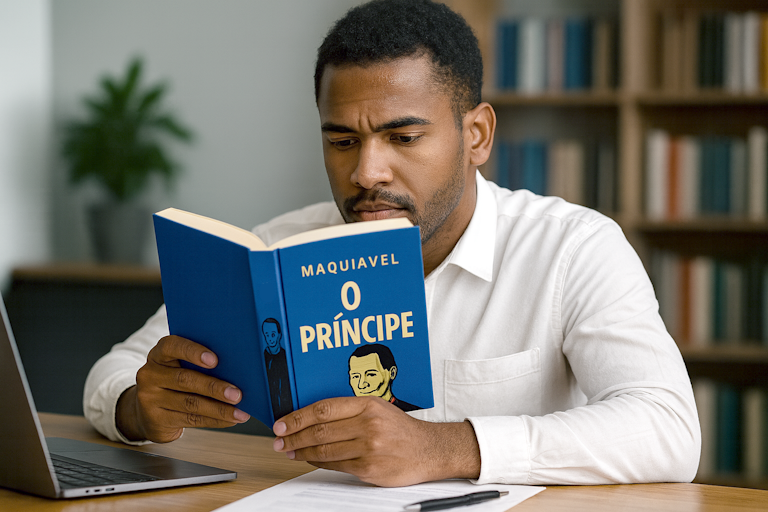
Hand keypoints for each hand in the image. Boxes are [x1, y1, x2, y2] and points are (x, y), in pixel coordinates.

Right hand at [116, 335, 249, 442]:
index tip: (215, 360)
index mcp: (159, 354)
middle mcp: (151, 374)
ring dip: (219, 409)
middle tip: (237, 394)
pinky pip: (190, 420)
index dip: (193, 352)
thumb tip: (236, 368)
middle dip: (214, 387)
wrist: (148, 410)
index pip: (172, 346)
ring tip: (239, 412)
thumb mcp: (180, 365)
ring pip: (190, 403)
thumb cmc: (174, 380)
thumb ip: (200, 362)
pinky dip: (214, 420)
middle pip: (185, 379)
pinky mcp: (156, 420)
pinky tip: (230, 420)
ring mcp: (150, 398)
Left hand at [271, 397, 479, 486]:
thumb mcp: (378, 408)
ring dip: (301, 451)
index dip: (298, 417)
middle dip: (293, 436)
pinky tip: (308, 459)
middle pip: (320, 430)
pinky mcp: (369, 468)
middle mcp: (368, 424)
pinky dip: (318, 462)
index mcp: (367, 405)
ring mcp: (368, 448)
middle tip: (278, 439)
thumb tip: (313, 416)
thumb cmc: (401, 429)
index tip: (282, 423)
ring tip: (288, 450)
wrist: (429, 450)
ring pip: (324, 449)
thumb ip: (349, 410)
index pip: (324, 409)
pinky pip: (335, 466)